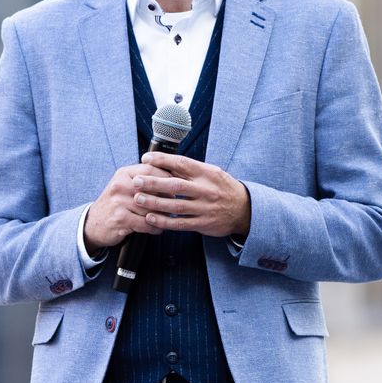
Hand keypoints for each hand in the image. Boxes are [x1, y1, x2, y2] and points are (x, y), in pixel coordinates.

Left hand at [84, 155, 249, 251]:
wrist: (245, 210)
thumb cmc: (222, 188)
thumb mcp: (212, 173)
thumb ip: (191, 170)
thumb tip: (164, 162)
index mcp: (207, 173)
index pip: (182, 163)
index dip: (162, 160)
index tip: (145, 158)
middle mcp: (206, 190)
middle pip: (175, 185)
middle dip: (153, 183)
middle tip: (136, 181)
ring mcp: (204, 208)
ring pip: (175, 205)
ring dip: (154, 203)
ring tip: (138, 199)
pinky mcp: (203, 224)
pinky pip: (180, 223)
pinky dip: (164, 221)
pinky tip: (150, 218)